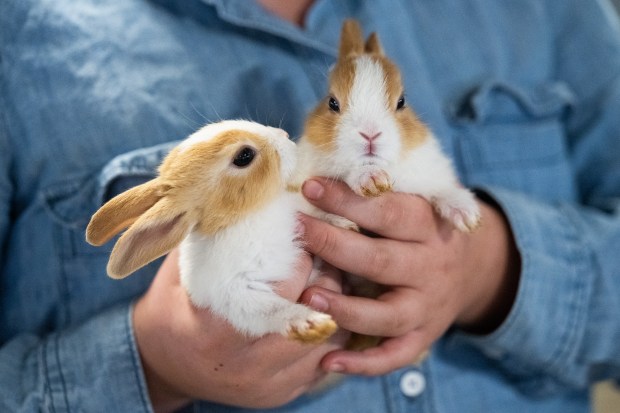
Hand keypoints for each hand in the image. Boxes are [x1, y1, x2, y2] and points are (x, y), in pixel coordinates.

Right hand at [133, 249, 347, 412]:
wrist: (164, 362)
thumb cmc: (173, 305)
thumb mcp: (184, 269)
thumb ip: (217, 239)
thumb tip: (251, 194)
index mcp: (216, 333)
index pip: (278, 293)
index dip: (299, 261)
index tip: (304, 238)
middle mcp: (244, 367)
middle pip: (311, 321)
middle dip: (328, 283)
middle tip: (330, 256)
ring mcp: (266, 386)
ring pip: (326, 344)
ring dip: (337, 309)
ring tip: (333, 279)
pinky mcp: (281, 394)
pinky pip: (323, 361)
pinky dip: (331, 333)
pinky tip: (326, 308)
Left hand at [298, 178, 519, 375]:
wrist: (472, 267)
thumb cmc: (424, 227)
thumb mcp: (417, 200)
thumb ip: (380, 191)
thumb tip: (321, 175)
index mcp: (428, 226)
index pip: (387, 211)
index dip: (348, 200)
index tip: (310, 187)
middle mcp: (430, 267)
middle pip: (381, 260)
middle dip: (335, 245)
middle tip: (298, 232)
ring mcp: (427, 307)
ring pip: (387, 315)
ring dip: (347, 309)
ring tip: (309, 298)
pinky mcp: (422, 337)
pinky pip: (394, 356)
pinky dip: (363, 364)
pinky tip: (329, 362)